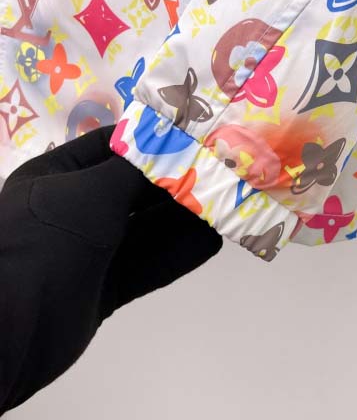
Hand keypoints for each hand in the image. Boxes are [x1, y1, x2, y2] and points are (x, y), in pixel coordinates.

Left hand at [0, 126, 222, 414]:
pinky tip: (212, 242)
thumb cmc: (48, 241)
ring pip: (146, 230)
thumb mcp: (91, 194)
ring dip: (185, 219)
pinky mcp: (104, 287)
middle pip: (134, 189)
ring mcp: (90, 251)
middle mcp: (75, 209)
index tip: (194, 135)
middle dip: (176, 182)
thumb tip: (172, 147)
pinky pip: (147, 264)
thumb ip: (136, 171)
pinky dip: (179, 253)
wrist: (11, 331)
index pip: (112, 147)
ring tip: (226, 206)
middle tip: (220, 173)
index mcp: (59, 176)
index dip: (152, 140)